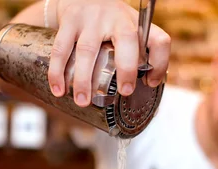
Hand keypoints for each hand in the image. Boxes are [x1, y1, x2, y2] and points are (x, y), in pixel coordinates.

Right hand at [49, 0, 170, 106]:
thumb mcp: (130, 32)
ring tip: (82, 101)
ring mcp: (92, 19)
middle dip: (127, 68)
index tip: (150, 83)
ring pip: (87, 50)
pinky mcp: (69, 21)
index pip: (158, 40)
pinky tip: (58, 89)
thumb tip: (148, 86)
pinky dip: (57, 71)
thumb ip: (139, 56)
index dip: (160, 63)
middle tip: (123, 92)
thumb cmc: (110, 24)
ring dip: (84, 79)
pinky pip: (61, 49)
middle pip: (127, 39)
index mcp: (137, 25)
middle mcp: (117, 18)